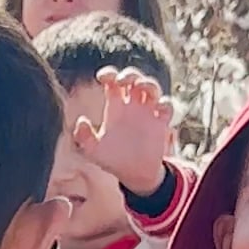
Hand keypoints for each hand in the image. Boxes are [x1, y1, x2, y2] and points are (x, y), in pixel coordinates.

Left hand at [73, 69, 178, 198]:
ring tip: (140, 86)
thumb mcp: (93, 151)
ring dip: (148, 82)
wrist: (133, 175)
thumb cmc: (111, 160)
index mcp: (115, 106)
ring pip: (152, 87)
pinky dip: (165, 103)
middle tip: (122, 79)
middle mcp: (132, 105)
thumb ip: (83, 137)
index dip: (109, 73)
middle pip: (134, 78)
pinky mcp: (161, 123)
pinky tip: (158, 108)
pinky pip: (167, 106)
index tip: (102, 77)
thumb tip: (81, 120)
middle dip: (130, 73)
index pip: (112, 81)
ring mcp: (148, 112)